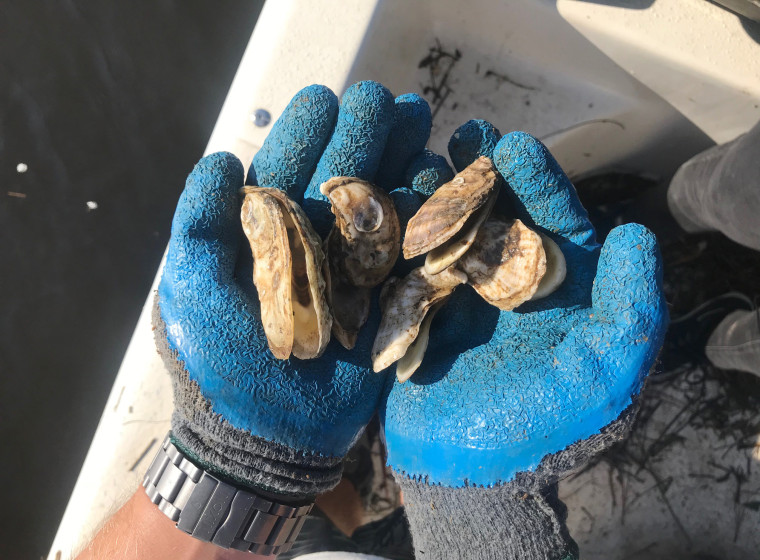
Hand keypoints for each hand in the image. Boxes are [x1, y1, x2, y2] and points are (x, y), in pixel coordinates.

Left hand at [155, 81, 433, 494]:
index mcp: (263, 235)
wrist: (266, 438)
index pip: (286, 171)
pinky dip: (423, 218)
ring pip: (377, 205)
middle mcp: (310, 245)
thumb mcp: (193, 293)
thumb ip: (199, 226)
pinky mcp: (382, 301)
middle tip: (388, 101)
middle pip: (340, 179)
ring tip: (419, 125)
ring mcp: (349, 271)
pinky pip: (407, 252)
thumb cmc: (218, 366)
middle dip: (364, 136)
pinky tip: (437, 183)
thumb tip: (218, 160)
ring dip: (398, 163)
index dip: (307, 133)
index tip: (326, 98)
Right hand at [383, 121, 668, 486]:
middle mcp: (513, 286)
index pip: (553, 223)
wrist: (466, 474)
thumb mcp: (602, 378)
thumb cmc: (542, 431)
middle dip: (482, 173)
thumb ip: (630, 313)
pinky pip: (408, 265)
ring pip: (451, 231)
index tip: (515, 146)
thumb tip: (639, 235)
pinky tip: (381, 204)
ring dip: (436, 195)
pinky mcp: (419, 312)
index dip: (538, 182)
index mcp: (560, 293)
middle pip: (498, 215)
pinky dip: (397, 235)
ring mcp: (463, 297)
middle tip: (464, 133)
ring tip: (419, 160)